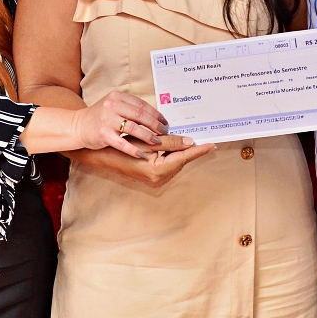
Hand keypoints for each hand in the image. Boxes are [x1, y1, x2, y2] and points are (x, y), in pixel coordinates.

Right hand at [73, 91, 168, 157]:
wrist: (77, 126)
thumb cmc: (99, 117)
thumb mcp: (113, 106)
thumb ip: (130, 108)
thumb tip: (154, 116)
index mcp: (117, 97)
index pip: (141, 104)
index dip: (155, 113)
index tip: (164, 121)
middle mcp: (112, 106)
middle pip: (140, 115)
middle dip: (155, 124)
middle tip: (164, 132)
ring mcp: (107, 120)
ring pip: (133, 128)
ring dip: (148, 136)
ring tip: (157, 142)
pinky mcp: (103, 135)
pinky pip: (122, 143)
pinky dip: (134, 149)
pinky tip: (142, 154)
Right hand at [78, 140, 215, 188]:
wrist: (103, 156)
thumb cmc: (123, 145)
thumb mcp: (148, 140)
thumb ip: (170, 142)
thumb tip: (189, 141)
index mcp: (158, 171)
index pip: (184, 157)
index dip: (199, 150)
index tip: (212, 145)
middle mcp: (158, 179)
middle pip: (181, 161)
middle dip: (189, 149)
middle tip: (201, 137)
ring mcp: (155, 180)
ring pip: (175, 163)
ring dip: (180, 152)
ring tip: (188, 139)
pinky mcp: (152, 178)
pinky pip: (167, 165)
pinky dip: (172, 156)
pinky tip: (174, 146)